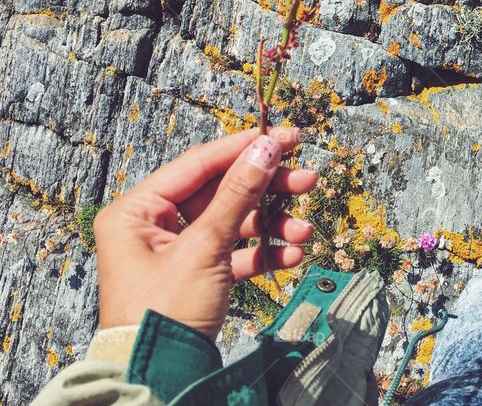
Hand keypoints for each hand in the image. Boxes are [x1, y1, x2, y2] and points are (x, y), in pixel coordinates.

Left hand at [94, 127, 317, 339]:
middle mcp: (153, 226)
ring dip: (273, 226)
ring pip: (234, 223)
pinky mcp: (197, 276)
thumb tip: (266, 147)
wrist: (157, 380)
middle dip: (268, 190)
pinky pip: (235, 253)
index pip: (199, 164)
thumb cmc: (164, 313)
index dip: (244, 148)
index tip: (284, 137)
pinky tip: (291, 256)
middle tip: (308, 179)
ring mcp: (177, 252)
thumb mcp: (205, 247)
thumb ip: (239, 194)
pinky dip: (263, 254)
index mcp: (137, 211)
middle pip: (222, 192)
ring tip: (304, 231)